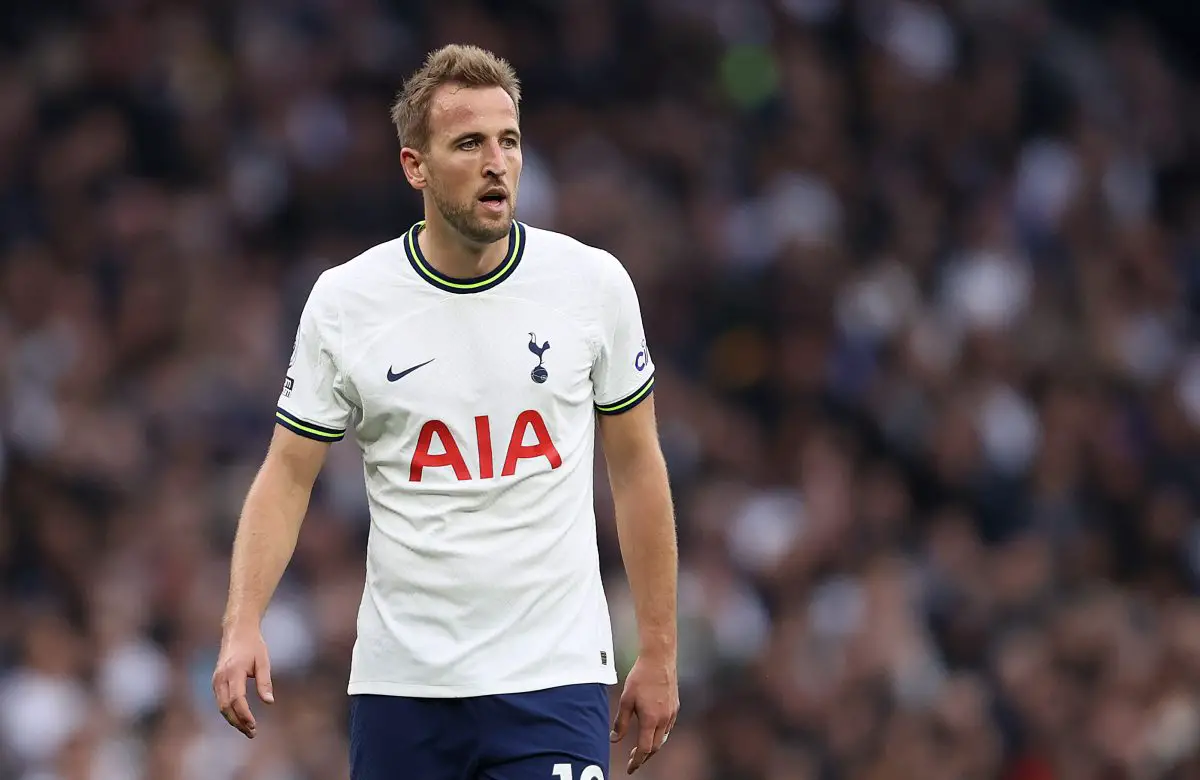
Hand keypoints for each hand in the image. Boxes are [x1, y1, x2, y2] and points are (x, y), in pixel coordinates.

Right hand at [212, 625, 273, 737]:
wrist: (237, 631)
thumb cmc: (253, 645)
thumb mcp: (263, 661)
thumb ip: (265, 682)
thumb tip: (269, 702)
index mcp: (234, 671)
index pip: (236, 699)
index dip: (244, 715)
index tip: (254, 725)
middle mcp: (221, 677)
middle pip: (226, 707)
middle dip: (238, 722)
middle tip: (252, 733)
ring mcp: (216, 680)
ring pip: (221, 706)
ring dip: (233, 720)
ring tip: (247, 730)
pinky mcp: (216, 681)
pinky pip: (220, 701)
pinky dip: (229, 712)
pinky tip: (240, 719)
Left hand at [609, 655, 678, 773]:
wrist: (659, 659)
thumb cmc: (641, 677)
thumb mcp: (625, 700)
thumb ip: (621, 722)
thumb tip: (614, 739)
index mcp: (651, 720)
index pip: (645, 749)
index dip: (637, 761)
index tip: (630, 768)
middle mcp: (664, 720)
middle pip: (656, 747)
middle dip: (645, 756)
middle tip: (634, 760)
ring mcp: (672, 713)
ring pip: (663, 738)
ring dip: (653, 746)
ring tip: (642, 748)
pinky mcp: (675, 706)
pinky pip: (668, 727)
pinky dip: (660, 734)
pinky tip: (653, 730)